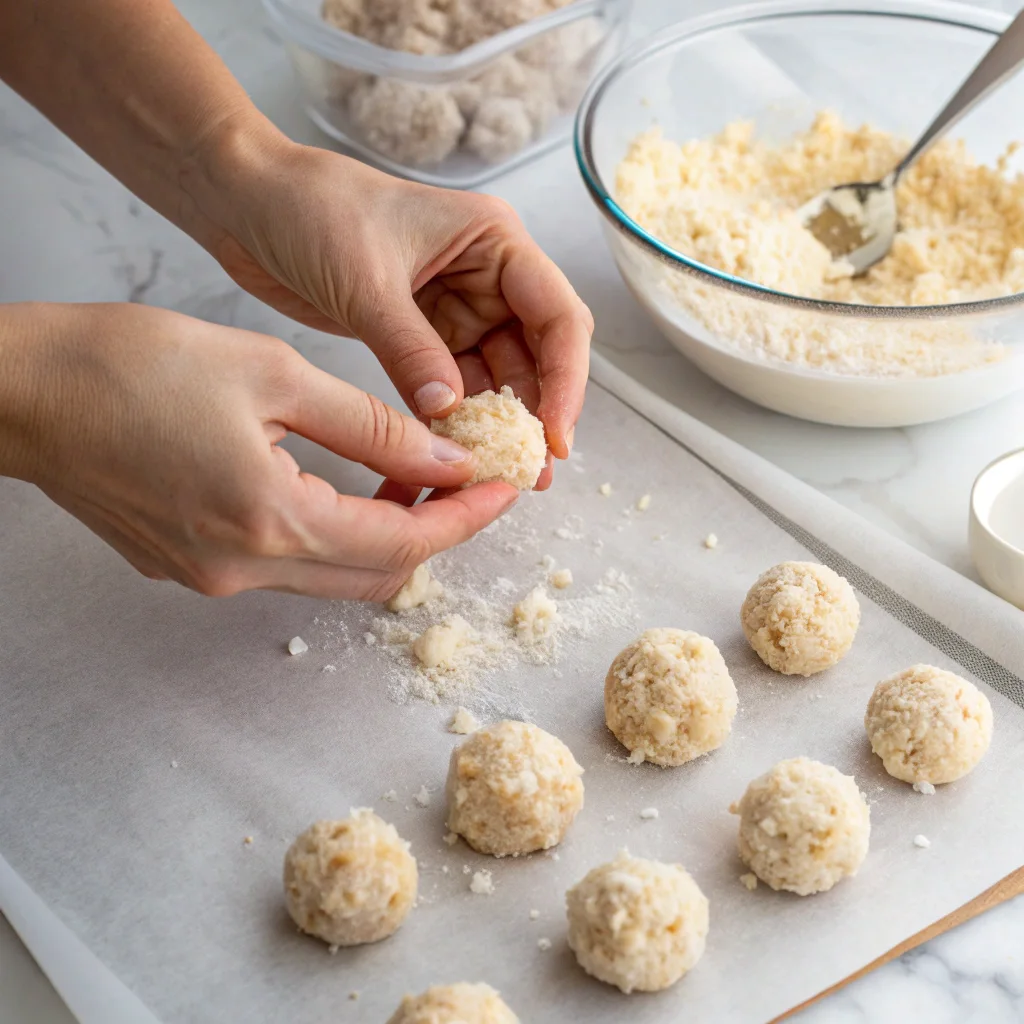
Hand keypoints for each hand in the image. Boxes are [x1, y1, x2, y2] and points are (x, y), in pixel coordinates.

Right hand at [0, 303, 517, 599]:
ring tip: (412, 474)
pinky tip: (345, 484)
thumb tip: (443, 459)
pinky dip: (333, 534)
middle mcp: (243, 571)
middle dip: (434, 532)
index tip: (504, 489)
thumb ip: (373, 427)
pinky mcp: (192, 567)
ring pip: (334, 574)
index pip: (403, 544)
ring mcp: (212, 577)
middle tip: (467, 481)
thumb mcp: (275, 375)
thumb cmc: (132, 365)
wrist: (23, 392)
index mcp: (270, 522)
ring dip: (384, 534)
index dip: (465, 519)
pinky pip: (289, 565)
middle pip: (376, 575)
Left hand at [184, 126, 593, 487]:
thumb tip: (450, 414)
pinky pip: (454, 385)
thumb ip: (412, 351)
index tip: (556, 434)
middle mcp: (486, 275)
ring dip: (501, 423)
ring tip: (503, 474)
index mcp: (493, 242)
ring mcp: (456, 307)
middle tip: (535, 470)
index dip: (567, 379)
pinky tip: (460, 454)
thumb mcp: (367, 283)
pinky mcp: (422, 334)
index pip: (557, 316)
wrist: (246, 201)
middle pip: (537, 353)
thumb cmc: (308, 209)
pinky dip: (458, 420)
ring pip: (498, 376)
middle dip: (539, 411)